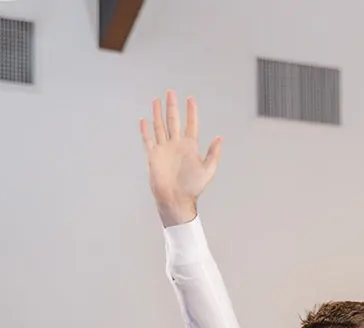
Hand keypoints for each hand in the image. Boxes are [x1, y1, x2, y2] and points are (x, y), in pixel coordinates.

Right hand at [140, 91, 222, 226]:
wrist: (177, 199)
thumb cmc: (193, 187)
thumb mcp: (208, 169)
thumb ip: (213, 153)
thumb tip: (220, 137)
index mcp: (190, 146)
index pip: (191, 124)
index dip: (191, 112)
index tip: (191, 99)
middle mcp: (176, 145)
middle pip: (173, 121)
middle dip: (172, 106)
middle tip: (171, 92)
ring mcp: (164, 149)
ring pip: (160, 126)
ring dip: (158, 113)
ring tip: (157, 100)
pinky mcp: (154, 156)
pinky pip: (148, 140)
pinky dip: (145, 131)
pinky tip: (144, 120)